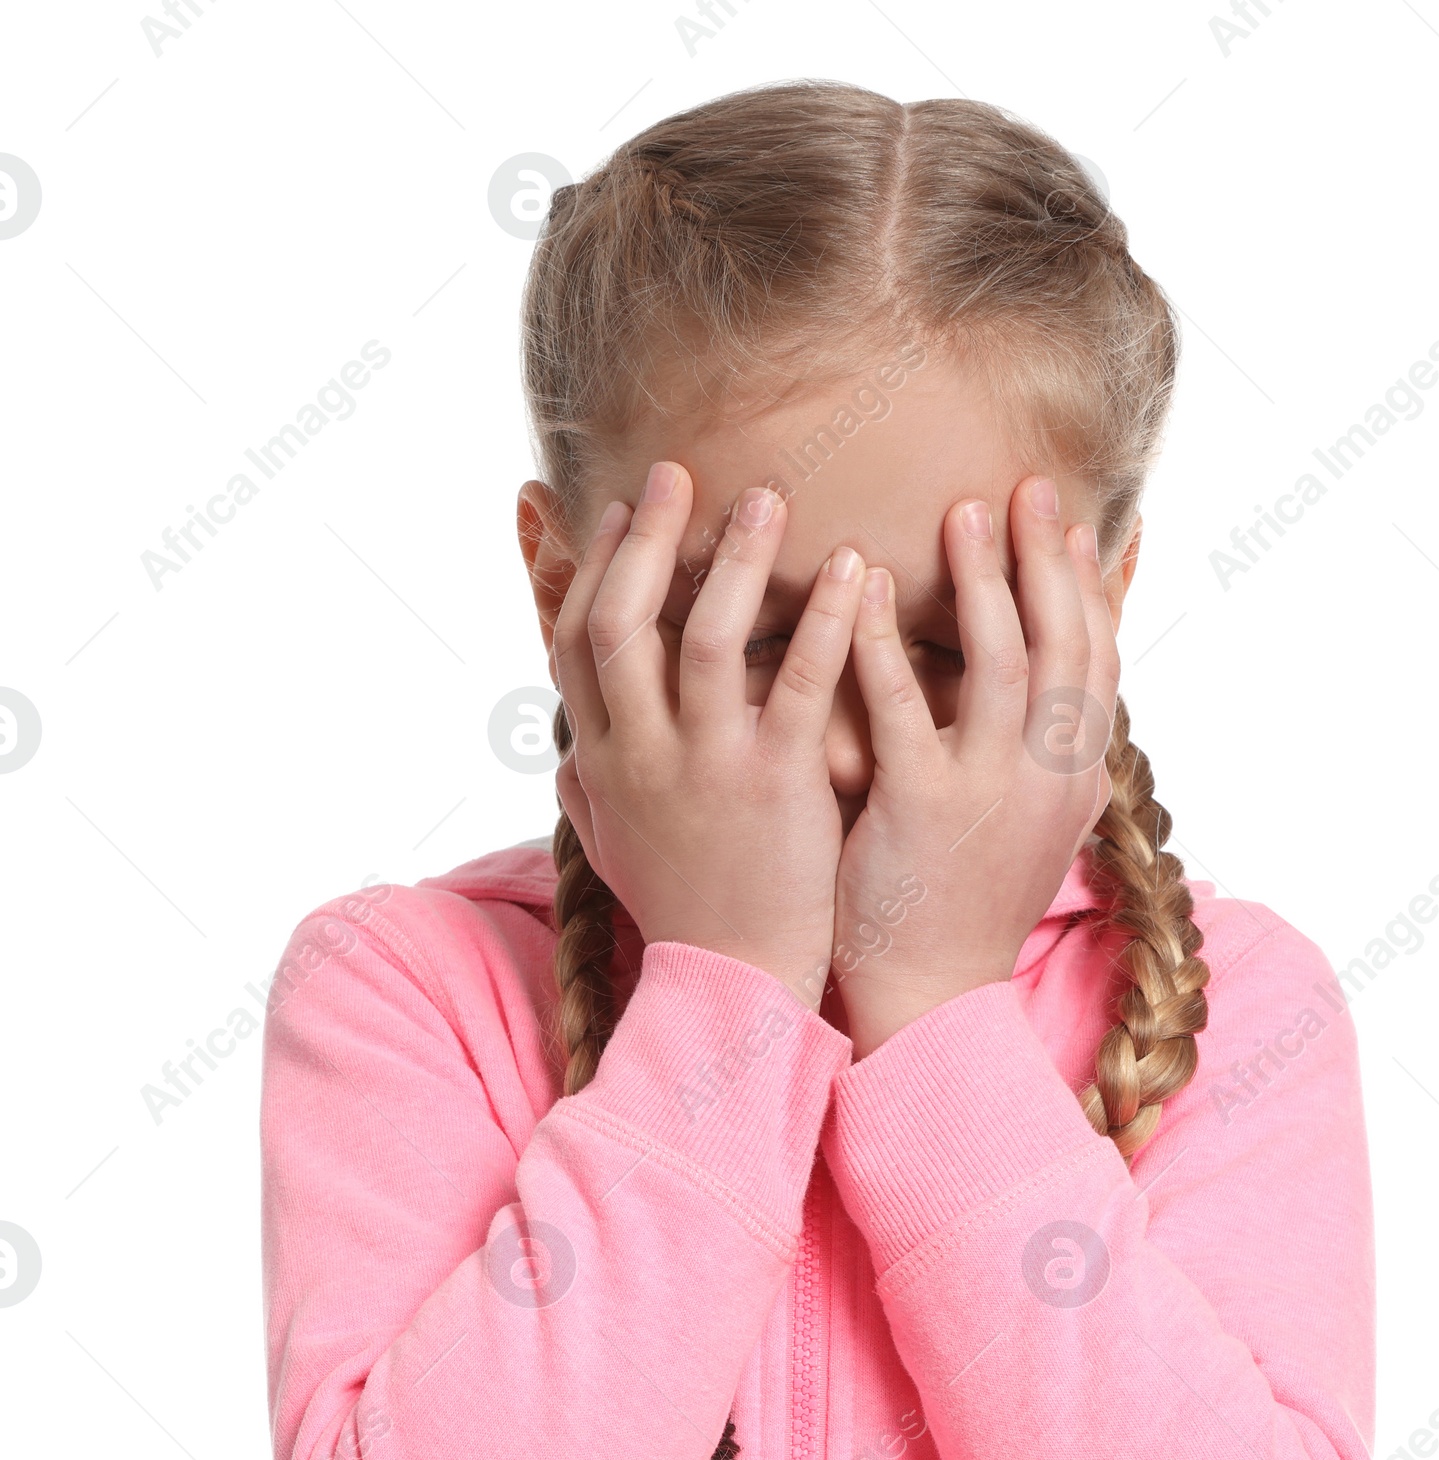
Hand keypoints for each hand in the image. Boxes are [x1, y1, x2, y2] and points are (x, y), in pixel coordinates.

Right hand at [551, 460, 867, 1004]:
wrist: (737, 984)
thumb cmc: (683, 910)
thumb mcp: (612, 847)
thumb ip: (586, 787)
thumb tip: (560, 747)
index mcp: (604, 760)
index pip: (575, 642)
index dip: (594, 569)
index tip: (620, 513)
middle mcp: (642, 754)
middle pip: (621, 621)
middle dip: (646, 539)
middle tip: (678, 472)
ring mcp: (706, 768)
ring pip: (704, 639)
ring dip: (733, 559)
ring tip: (767, 497)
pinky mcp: (776, 786)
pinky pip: (797, 685)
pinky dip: (826, 621)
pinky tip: (854, 568)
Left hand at [830, 476, 1118, 1055]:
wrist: (931, 998)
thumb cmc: (965, 904)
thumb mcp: (1034, 827)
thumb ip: (1048, 755)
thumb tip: (1058, 691)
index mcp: (1077, 779)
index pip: (1098, 662)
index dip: (1086, 588)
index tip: (1069, 523)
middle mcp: (1050, 778)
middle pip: (1067, 645)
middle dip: (1048, 560)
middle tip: (1025, 487)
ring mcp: (991, 793)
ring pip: (1007, 664)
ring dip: (988, 580)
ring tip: (963, 513)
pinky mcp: (921, 809)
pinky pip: (906, 708)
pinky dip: (885, 642)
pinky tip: (859, 591)